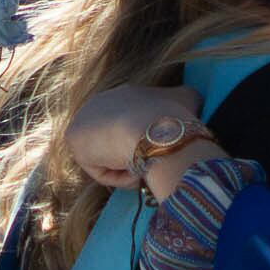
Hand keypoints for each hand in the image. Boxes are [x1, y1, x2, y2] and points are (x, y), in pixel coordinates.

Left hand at [63, 84, 202, 190]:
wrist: (157, 130)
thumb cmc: (175, 116)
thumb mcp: (190, 99)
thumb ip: (188, 98)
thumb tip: (195, 101)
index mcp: (123, 93)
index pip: (131, 126)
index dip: (147, 144)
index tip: (161, 155)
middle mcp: (100, 101)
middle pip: (117, 144)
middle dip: (136, 157)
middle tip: (156, 167)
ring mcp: (83, 119)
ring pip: (110, 158)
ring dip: (131, 168)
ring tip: (148, 168)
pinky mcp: (74, 139)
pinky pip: (101, 169)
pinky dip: (120, 176)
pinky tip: (134, 170)